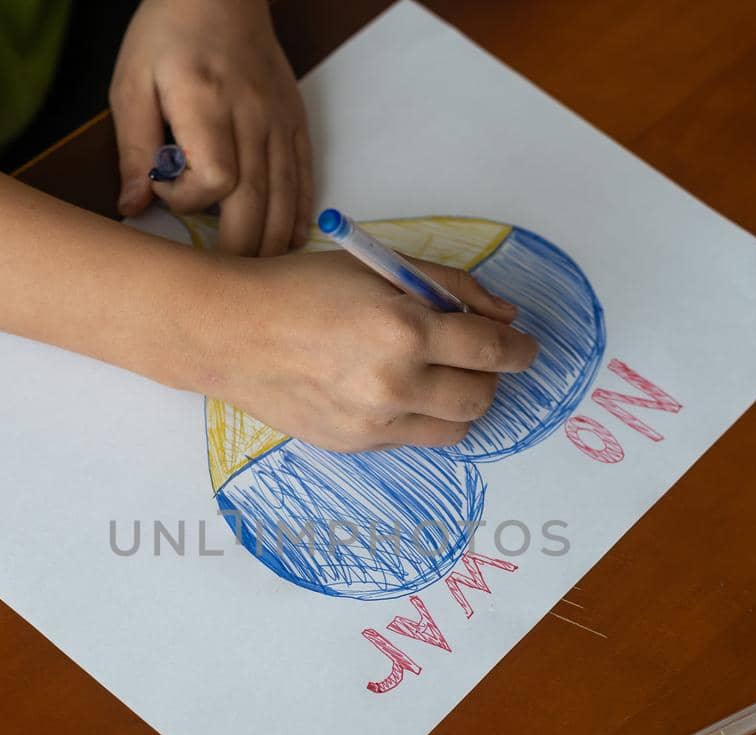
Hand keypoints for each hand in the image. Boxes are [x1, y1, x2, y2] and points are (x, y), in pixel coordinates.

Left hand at [111, 0, 311, 256]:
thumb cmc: (168, 36)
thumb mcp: (131, 83)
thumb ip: (132, 148)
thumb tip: (132, 206)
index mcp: (207, 104)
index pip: (215, 178)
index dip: (190, 201)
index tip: (166, 191)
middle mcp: (253, 117)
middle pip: (256, 203)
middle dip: (236, 248)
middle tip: (214, 273)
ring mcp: (280, 122)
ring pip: (286, 199)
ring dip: (270, 244)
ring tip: (252, 273)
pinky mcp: (296, 124)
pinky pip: (305, 179)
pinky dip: (297, 216)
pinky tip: (288, 240)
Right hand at [211, 253, 537, 451]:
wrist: (230, 333)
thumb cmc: (303, 288)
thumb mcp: (380, 268)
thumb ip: (451, 288)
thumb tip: (504, 317)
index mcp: (405, 330)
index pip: (491, 351)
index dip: (519, 350)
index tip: (525, 348)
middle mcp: (393, 383)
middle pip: (480, 397)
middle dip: (490, 377)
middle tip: (476, 358)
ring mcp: (373, 422)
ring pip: (454, 428)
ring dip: (461, 404)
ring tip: (439, 378)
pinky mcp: (354, 445)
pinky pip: (412, 438)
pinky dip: (418, 416)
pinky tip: (395, 390)